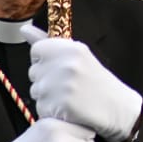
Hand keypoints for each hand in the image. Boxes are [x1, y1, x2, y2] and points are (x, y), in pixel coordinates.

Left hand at [21, 23, 142, 141]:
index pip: (37, 50)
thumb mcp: (78, 56)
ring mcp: (62, 86)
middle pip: (33, 72)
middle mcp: (65, 64)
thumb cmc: (96, 81)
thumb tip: (24, 29)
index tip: (61, 69)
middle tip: (69, 86)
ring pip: (36, 92)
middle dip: (46, 81)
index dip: (46, 61)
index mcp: (70, 48)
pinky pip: (41, 109)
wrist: (118, 108)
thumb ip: (48, 42)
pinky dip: (51, 112)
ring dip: (48, 98)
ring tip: (70, 98)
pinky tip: (69, 110)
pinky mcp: (61, 106)